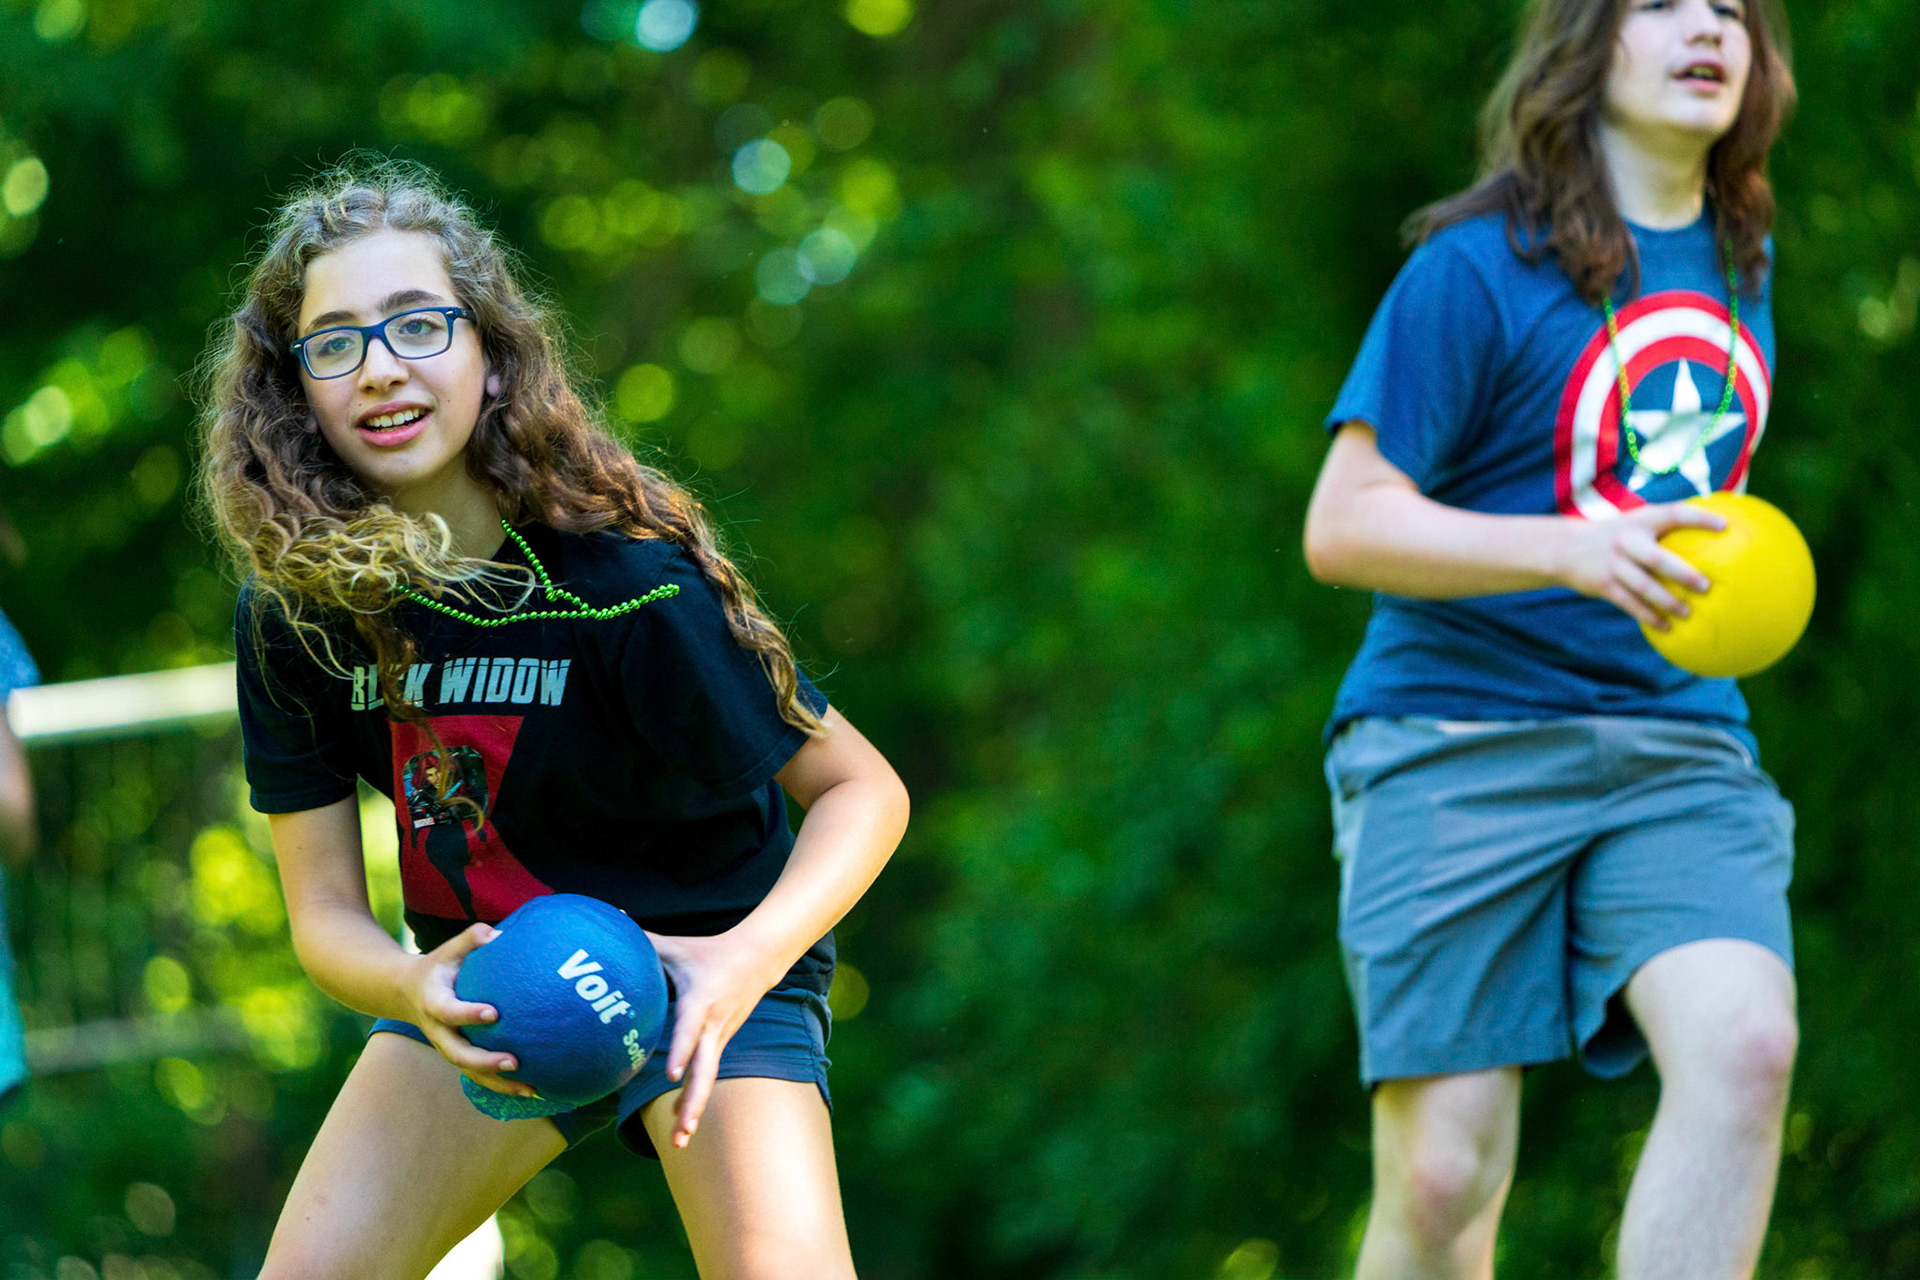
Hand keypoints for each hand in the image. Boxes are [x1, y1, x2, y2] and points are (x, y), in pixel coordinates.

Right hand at [405, 923, 537, 1097]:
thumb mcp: (448, 950)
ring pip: (470, 1072)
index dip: (468, 1014)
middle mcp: (438, 1031)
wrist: (406, 992)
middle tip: (513, 1062)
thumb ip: (470, 939)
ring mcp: (447, 1047)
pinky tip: (531, 1090)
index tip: (493, 1014)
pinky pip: (478, 1076)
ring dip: (498, 1084)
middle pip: (458, 1054)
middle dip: (484, 1061)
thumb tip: (495, 933)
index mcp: (434, 1003)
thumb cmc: (438, 967)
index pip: (449, 1011)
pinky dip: (501, 1086)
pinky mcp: (458, 1056)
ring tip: (530, 1089)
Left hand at [644, 929, 784, 1148]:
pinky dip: (694, 1101)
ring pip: (707, 1081)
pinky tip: (681, 1127)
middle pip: (705, 1072)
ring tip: (679, 1143)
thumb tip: (611, 919)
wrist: (758, 960)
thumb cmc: (709, 952)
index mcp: (700, 1003)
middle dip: (693, 1103)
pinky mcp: (719, 1045)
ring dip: (693, 1112)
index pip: (690, 1031)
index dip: (681, 1051)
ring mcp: (719, 1039)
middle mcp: (712, 1027)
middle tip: (682, 1132)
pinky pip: (706, 1077)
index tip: (671, 1075)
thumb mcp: (676, 947)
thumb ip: (643, 940)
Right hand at [1557, 502, 1725, 628]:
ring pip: (1644, 587)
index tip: (1725, 526)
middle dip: (1682, 574)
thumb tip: (1715, 529)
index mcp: (1640, 520)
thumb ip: (1664, 526)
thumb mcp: (1635, 522)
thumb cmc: (1615, 536)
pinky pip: (1630, 604)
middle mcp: (1626, 541)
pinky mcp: (1604, 584)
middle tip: (1706, 586)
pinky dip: (1649, 616)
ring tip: (1688, 612)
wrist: (1566, 548)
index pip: (1673, 514)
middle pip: (1657, 559)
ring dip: (1667, 601)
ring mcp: (1613, 564)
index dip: (1699, 518)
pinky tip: (1666, 626)